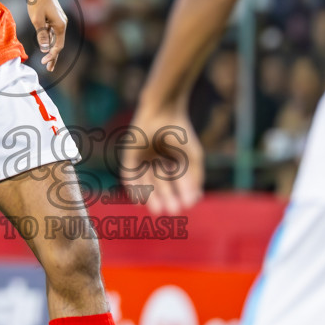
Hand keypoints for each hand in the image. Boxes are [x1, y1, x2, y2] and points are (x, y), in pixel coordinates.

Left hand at [26, 0, 67, 72]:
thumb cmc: (37, 2)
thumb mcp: (37, 20)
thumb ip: (42, 35)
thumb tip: (45, 48)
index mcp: (60, 25)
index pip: (58, 46)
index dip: (51, 56)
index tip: (43, 62)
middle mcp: (62, 23)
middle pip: (59, 44)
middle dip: (54, 56)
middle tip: (49, 69)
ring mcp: (59, 20)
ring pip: (56, 38)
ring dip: (51, 49)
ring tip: (47, 60)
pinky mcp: (54, 17)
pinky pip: (53, 32)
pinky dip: (49, 39)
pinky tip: (45, 45)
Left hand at [124, 100, 205, 215]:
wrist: (162, 112)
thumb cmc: (180, 133)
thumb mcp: (192, 158)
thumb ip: (194, 178)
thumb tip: (194, 201)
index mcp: (174, 161)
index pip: (176, 184)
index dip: (179, 197)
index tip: (183, 208)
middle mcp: (158, 162)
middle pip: (161, 186)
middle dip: (166, 199)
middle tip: (170, 213)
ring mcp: (143, 159)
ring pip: (147, 184)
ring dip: (152, 198)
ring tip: (157, 210)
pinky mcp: (130, 156)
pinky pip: (131, 176)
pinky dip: (135, 188)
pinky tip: (140, 200)